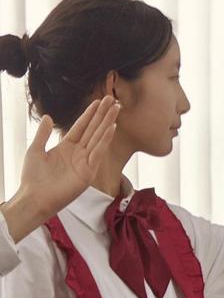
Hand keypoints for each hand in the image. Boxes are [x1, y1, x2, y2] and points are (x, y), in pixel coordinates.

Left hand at [3, 99, 119, 241]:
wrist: (34, 197)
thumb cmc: (33, 177)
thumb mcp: (35, 150)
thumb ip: (42, 134)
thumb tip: (47, 117)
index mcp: (66, 147)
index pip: (81, 126)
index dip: (90, 114)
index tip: (98, 102)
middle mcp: (78, 152)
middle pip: (94, 129)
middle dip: (103, 114)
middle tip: (113, 100)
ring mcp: (85, 161)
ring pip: (99, 137)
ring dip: (108, 122)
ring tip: (116, 109)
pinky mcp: (89, 171)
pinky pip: (98, 152)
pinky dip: (105, 140)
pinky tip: (111, 128)